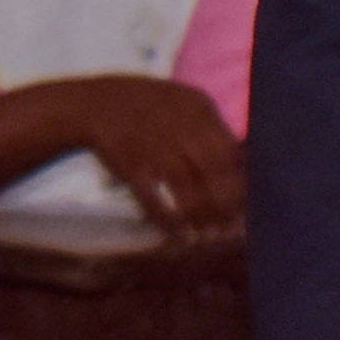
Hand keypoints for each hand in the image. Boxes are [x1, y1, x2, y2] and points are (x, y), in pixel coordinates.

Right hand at [58, 76, 247, 241]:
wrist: (94, 103)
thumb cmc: (147, 109)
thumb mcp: (183, 104)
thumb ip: (211, 130)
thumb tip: (244, 166)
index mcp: (198, 108)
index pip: (232, 152)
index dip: (242, 183)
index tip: (246, 205)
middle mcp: (180, 125)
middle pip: (214, 173)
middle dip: (225, 205)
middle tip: (230, 228)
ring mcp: (154, 146)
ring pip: (188, 190)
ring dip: (200, 218)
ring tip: (206, 236)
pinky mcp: (131, 164)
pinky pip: (155, 199)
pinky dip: (168, 220)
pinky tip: (178, 235)